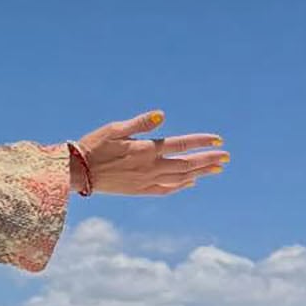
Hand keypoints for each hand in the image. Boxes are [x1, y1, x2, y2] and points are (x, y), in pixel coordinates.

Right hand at [74, 109, 227, 195]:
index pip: (182, 144)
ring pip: (181, 177)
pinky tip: (191, 182)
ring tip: (217, 169)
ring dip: (201, 172)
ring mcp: (146, 181)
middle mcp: (150, 167)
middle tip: (227, 157)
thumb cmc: (94, 145)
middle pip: (187, 163)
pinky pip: (167, 190)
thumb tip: (162, 115)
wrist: (78, 171)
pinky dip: (182, 186)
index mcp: (146, 149)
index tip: (218, 139)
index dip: (202, 141)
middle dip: (209, 159)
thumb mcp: (115, 128)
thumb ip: (140, 123)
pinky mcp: (140, 190)